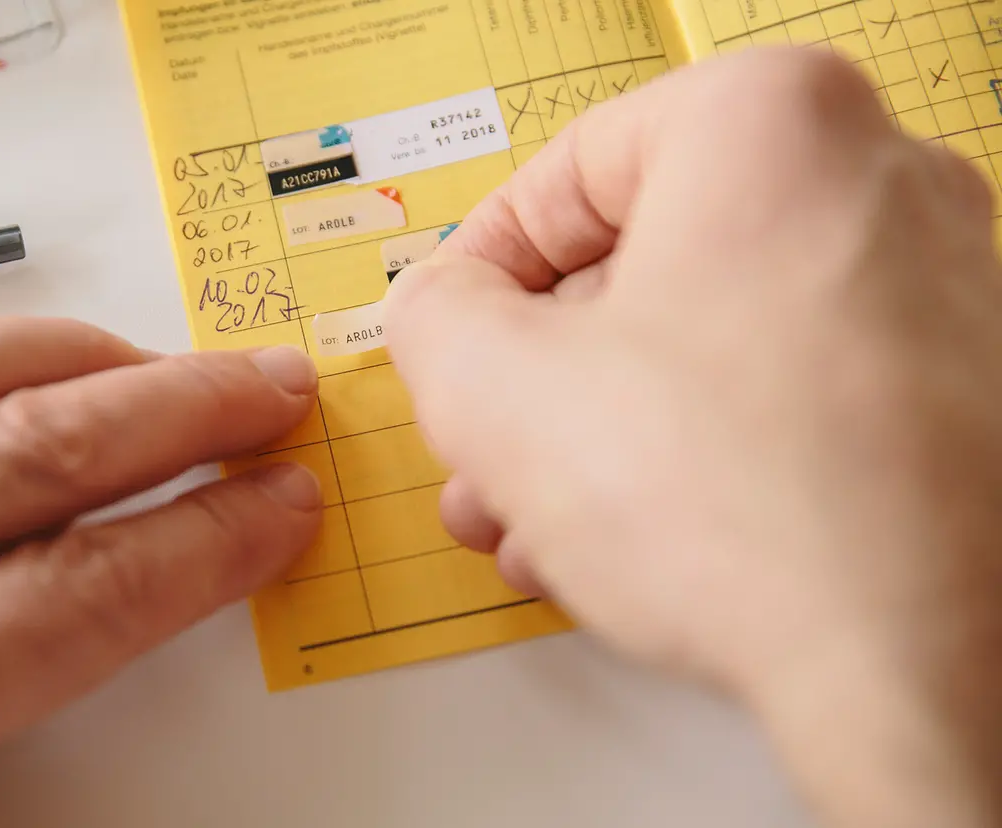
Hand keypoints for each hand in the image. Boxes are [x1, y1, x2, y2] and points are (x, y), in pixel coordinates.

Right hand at [386, 47, 1001, 827]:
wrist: (923, 676)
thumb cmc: (750, 518)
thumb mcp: (492, 392)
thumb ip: (430, 317)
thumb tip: (442, 311)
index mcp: (775, 123)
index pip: (567, 174)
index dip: (480, 274)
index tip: (458, 340)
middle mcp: (888, 180)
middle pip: (645, 269)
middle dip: (542, 382)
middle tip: (491, 451)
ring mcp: (952, 287)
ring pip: (717, 340)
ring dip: (607, 431)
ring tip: (545, 520)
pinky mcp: (976, 389)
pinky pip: (796, 393)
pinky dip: (709, 451)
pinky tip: (641, 535)